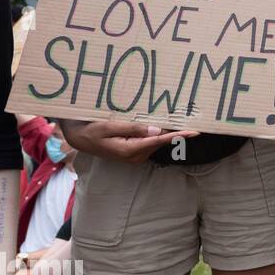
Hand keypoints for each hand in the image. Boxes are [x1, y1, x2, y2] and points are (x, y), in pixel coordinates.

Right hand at [60, 120, 196, 163]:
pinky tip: (164, 125)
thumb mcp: (110, 126)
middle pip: (161, 142)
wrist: (79, 138)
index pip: (160, 141)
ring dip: (168, 132)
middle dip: (176, 132)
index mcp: (130, 150)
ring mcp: (135, 156)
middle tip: (190, 119)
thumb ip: (133, 128)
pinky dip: (158, 135)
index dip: (178, 136)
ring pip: (157, 142)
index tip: (194, 132)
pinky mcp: (134, 152)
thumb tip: (158, 131)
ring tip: (180, 119)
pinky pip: (150, 142)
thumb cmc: (91, 130)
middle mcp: (135, 156)